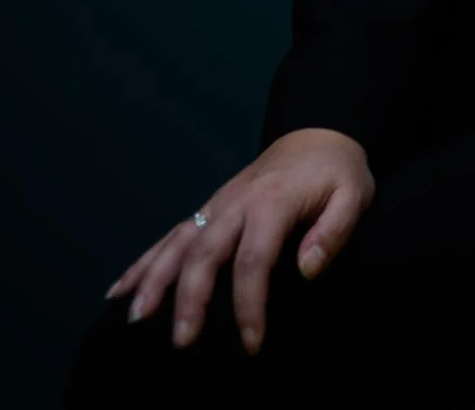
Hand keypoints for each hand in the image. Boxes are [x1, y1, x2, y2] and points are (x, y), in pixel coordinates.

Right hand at [103, 128, 374, 355]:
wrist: (318, 133)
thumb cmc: (338, 171)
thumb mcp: (354, 195)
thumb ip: (334, 231)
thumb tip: (306, 269)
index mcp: (273, 201)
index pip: (254, 259)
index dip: (250, 303)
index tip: (251, 341)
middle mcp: (236, 203)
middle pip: (205, 253)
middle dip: (190, 298)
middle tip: (183, 341)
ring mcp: (217, 204)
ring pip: (177, 243)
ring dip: (153, 280)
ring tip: (135, 318)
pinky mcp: (208, 208)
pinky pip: (171, 235)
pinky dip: (143, 262)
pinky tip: (120, 290)